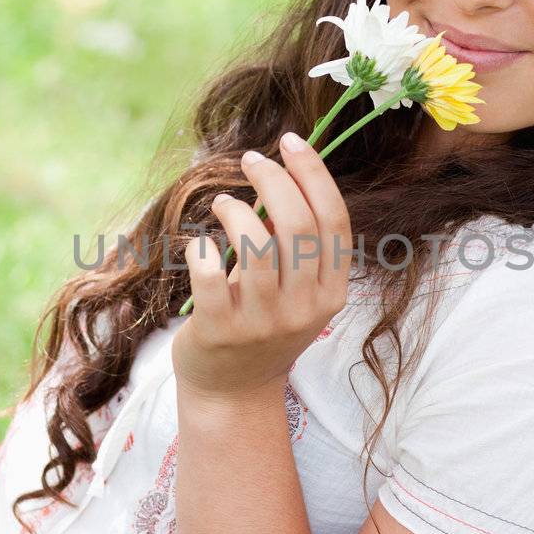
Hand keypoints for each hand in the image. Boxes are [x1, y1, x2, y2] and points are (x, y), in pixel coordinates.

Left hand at [171, 131, 350, 398]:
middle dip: (273, 180)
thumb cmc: (263, 324)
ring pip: (256, 245)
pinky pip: (209, 275)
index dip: (313, 174)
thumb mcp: (297, 290)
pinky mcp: (221, 330)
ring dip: (235, 211)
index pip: (333, 220)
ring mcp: (263, 322)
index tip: (290, 142)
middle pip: (297, 224)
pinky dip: (201, 249)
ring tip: (223, 204)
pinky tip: (199, 247)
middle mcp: (305, 308)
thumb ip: (296, 243)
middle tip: (251, 161)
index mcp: (332, 292)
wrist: (233, 391)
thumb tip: (281, 177)